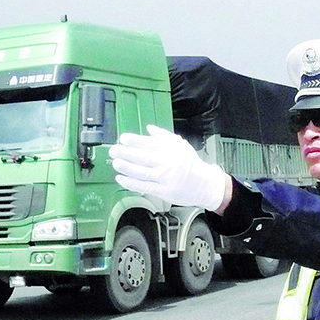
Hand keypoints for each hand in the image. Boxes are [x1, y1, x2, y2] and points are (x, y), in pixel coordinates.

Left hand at [110, 125, 227, 210]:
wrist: (205, 184)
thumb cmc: (191, 164)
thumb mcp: (181, 145)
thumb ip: (164, 136)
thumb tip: (148, 128)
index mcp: (170, 150)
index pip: (149, 143)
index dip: (134, 141)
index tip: (123, 139)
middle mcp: (167, 163)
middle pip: (143, 157)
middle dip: (126, 153)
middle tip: (114, 150)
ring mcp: (165, 178)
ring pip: (142, 172)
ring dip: (127, 167)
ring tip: (116, 163)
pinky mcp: (164, 191)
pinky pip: (145, 187)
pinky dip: (131, 183)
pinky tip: (121, 179)